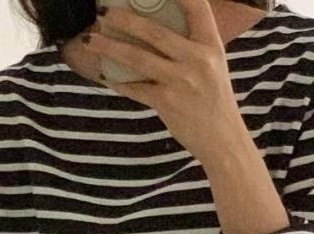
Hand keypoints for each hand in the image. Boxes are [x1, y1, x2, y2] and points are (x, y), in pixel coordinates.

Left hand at [87, 0, 246, 165]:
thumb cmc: (214, 100)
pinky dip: (118, 82)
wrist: (222, 140)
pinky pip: (135, 88)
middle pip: (154, 31)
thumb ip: (191, 45)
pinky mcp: (167, 102)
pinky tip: (106, 75)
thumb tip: (155, 29)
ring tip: (91, 39)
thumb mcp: (212, 65)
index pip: (196, 6)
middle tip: (104, 13)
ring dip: (110, 47)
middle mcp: (196, 59)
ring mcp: (180, 81)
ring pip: (138, 58)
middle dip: (125, 19)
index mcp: (211, 44)